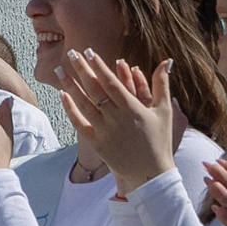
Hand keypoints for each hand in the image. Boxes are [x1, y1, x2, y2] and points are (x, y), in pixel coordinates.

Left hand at [60, 47, 175, 193]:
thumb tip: (167, 61)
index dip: (99, 66)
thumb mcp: (164, 111)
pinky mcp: (97, 144)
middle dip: (82, 69)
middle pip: (94, 90)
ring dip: (70, 86)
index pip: (111, 82)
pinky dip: (70, 109)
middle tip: (71, 53)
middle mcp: (116, 118)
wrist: (151, 174)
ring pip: (83, 104)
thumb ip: (162, 84)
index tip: (89, 51)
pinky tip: (63, 96)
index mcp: (132, 108)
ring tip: (60, 70)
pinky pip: (79, 124)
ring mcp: (104, 132)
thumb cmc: (160, 140)